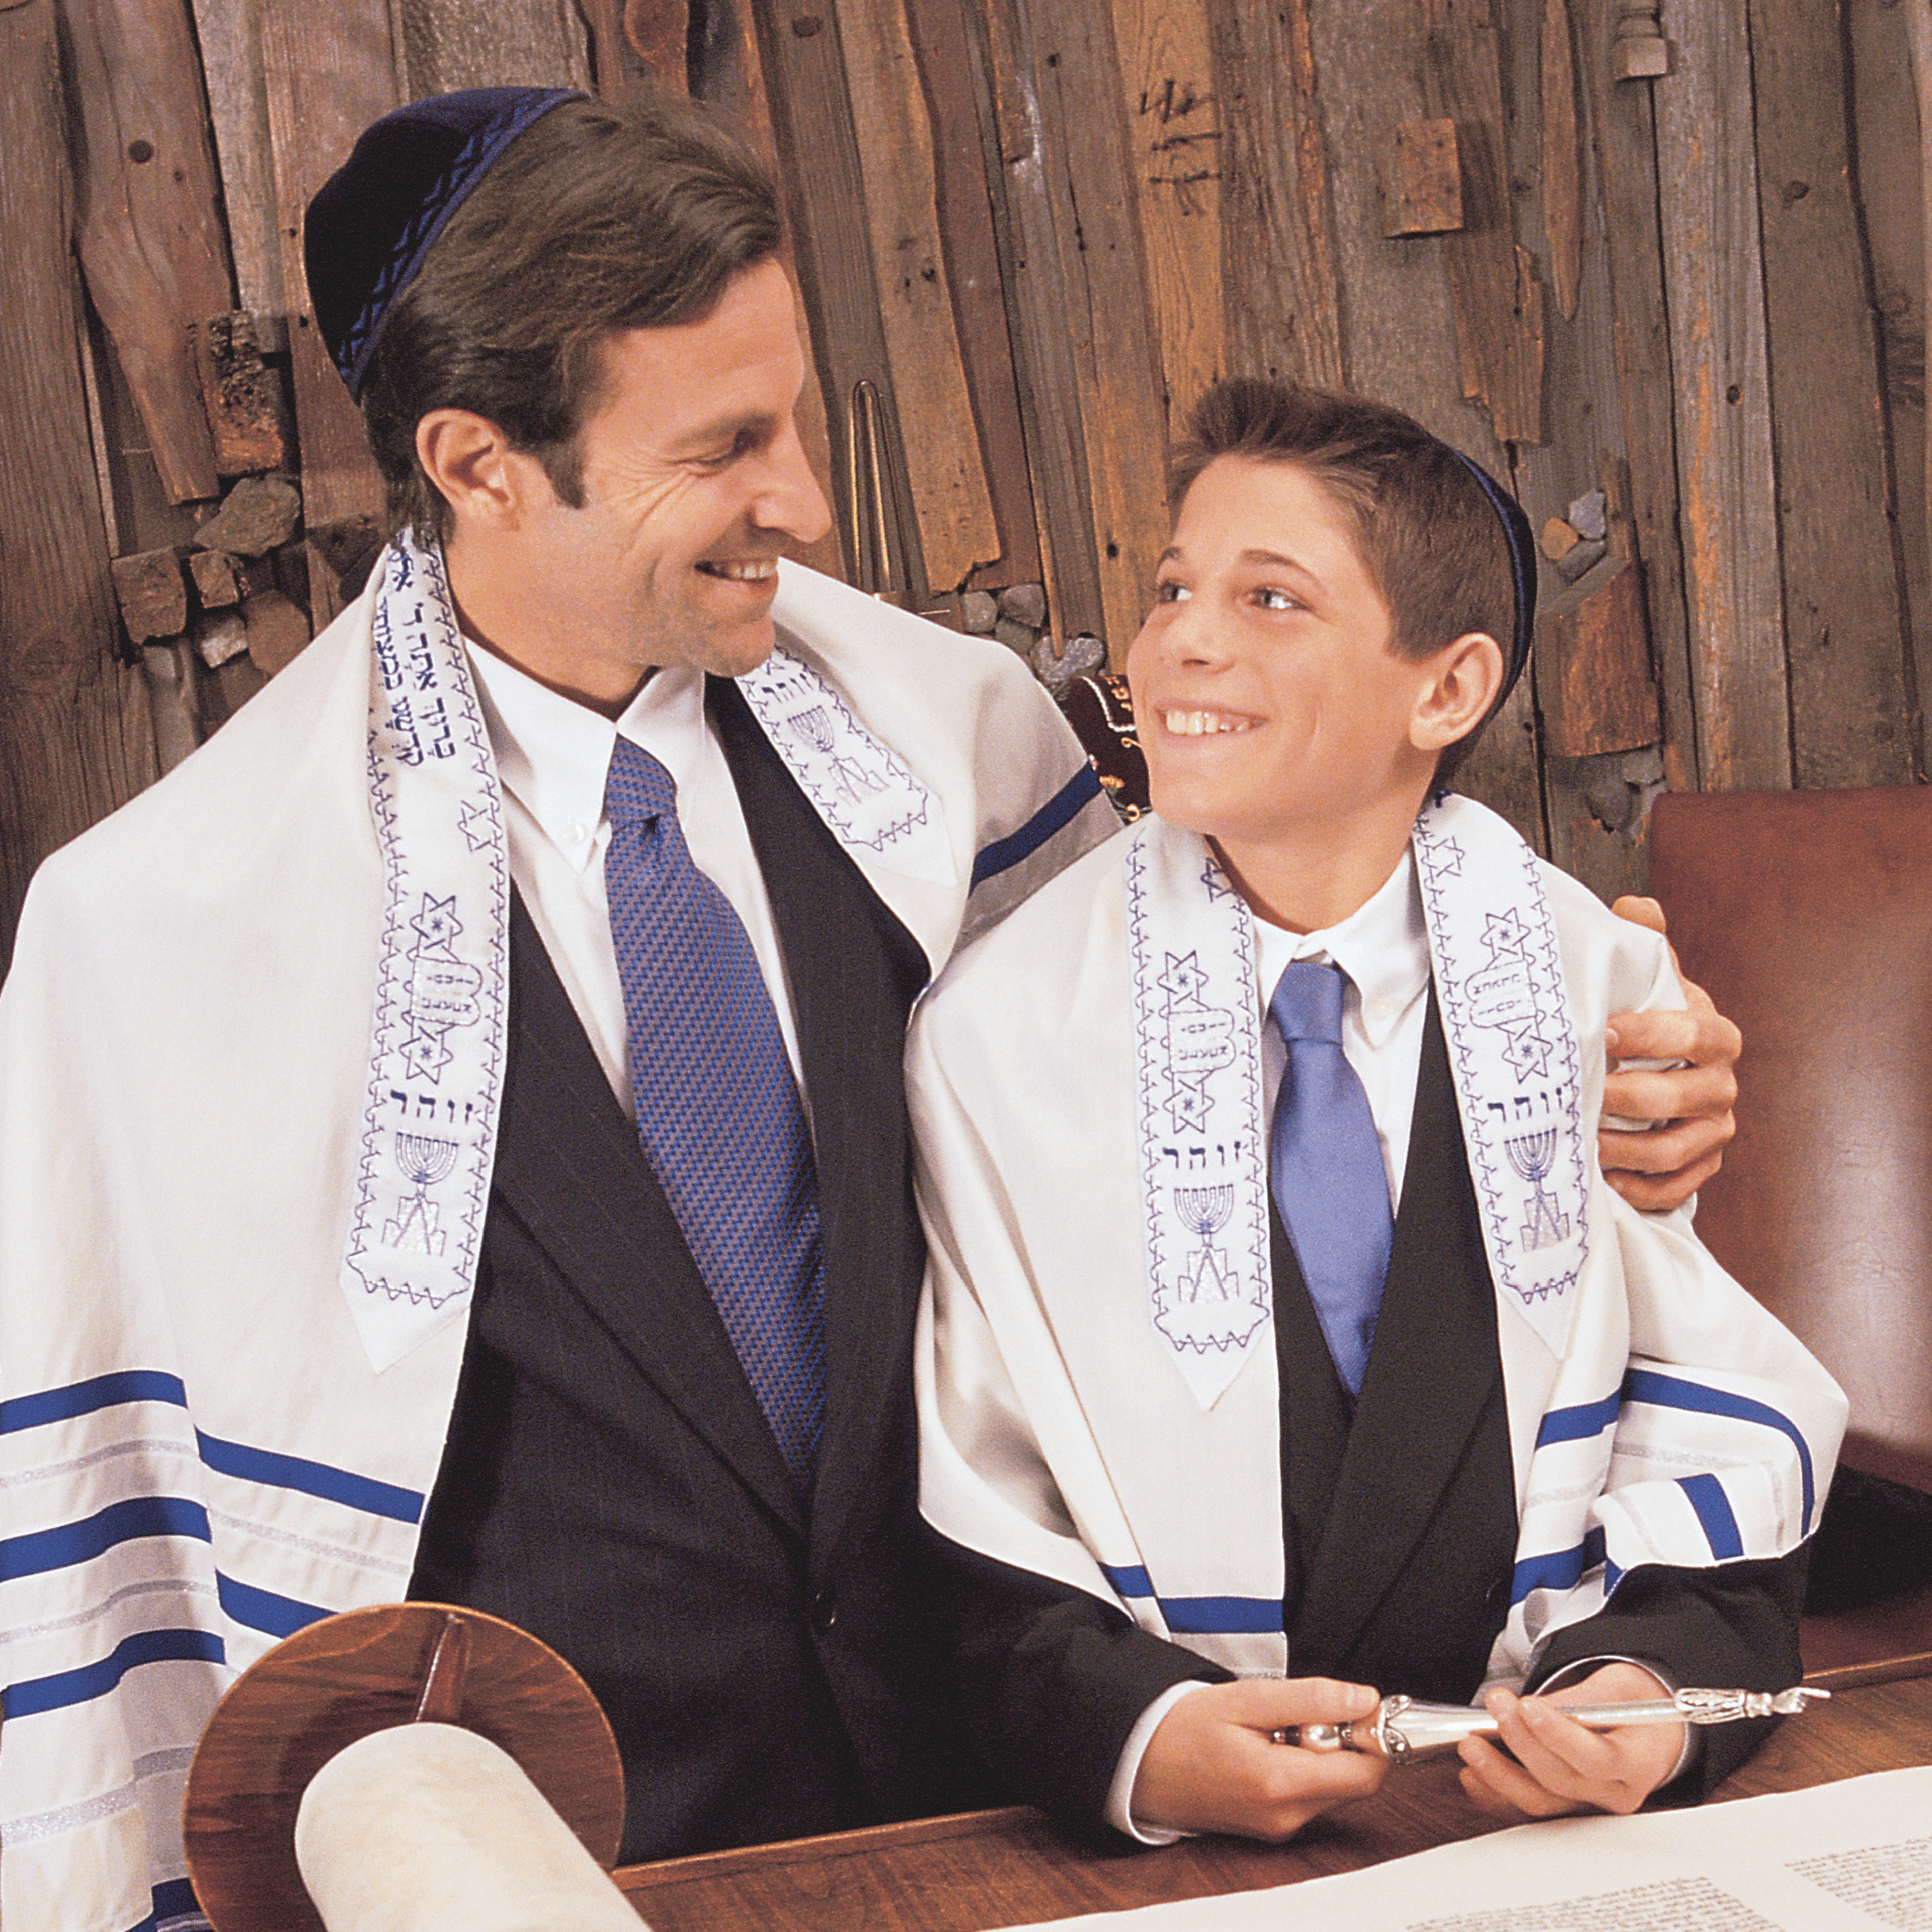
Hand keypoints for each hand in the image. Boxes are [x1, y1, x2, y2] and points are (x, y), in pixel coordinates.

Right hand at [1131, 1677, 1385, 1839]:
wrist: (1137, 1764)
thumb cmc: (1183, 1728)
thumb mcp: (1245, 1698)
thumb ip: (1310, 1699)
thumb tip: (1366, 1700)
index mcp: (1279, 1783)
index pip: (1368, 1772)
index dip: (1373, 1735)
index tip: (1355, 1705)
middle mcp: (1285, 1816)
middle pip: (1357, 1782)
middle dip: (1346, 1742)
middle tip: (1304, 1713)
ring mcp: (1279, 1827)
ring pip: (1335, 1788)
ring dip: (1324, 1754)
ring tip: (1278, 1728)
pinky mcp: (1272, 1828)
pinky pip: (1311, 1796)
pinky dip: (1305, 1768)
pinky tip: (1270, 1747)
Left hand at [1457, 1663, 1685, 1820]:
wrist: (1648, 1733)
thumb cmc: (1631, 1706)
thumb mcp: (1616, 1688)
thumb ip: (1578, 1700)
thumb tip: (1534, 1708)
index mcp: (1638, 1762)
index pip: (1596, 1759)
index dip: (1558, 1735)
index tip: (1527, 1705)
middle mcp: (1615, 1795)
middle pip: (1562, 1781)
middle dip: (1521, 1742)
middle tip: (1495, 1705)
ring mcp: (1589, 1809)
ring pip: (1541, 1804)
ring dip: (1499, 1776)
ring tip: (1470, 1745)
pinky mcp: (1565, 1813)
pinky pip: (1527, 1812)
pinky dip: (1496, 1796)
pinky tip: (1473, 1776)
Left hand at [1600, 895, 1739, 1212]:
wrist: (1659, 1064)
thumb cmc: (1646, 1019)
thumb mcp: (1648, 978)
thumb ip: (1645, 943)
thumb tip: (1636, 908)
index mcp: (1714, 1033)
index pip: (1693, 1032)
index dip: (1650, 1034)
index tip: (1605, 1033)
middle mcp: (1722, 1083)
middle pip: (1681, 1095)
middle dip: (1628, 1097)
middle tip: (1582, 1093)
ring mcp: (1715, 1129)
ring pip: (1674, 1148)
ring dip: (1625, 1149)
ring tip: (1583, 1142)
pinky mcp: (1703, 1166)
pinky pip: (1676, 1187)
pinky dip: (1641, 1188)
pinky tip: (1605, 1181)